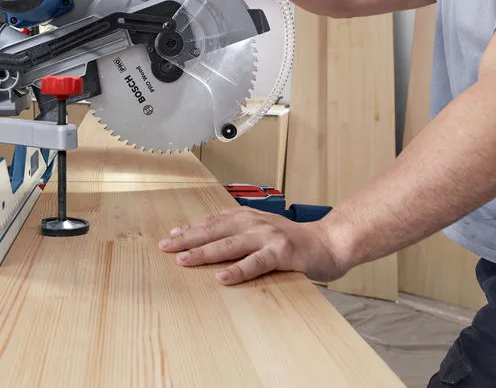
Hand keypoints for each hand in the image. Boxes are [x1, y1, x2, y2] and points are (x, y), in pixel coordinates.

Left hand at [158, 208, 347, 284]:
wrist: (330, 242)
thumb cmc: (293, 242)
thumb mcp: (261, 231)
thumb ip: (238, 233)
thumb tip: (208, 242)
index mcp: (247, 217)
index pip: (212, 222)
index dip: (190, 229)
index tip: (170, 237)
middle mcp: (254, 223)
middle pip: (214, 231)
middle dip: (188, 240)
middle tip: (165, 247)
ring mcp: (268, 236)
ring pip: (230, 244)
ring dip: (204, 252)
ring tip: (183, 260)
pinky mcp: (282, 252)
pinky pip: (256, 262)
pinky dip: (239, 270)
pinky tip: (222, 278)